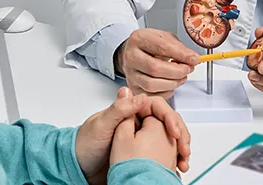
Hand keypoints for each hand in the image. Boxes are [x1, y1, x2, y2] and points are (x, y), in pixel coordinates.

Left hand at [76, 87, 190, 184]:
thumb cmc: (83, 144)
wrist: (77, 167)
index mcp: (128, 111)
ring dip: (179, 148)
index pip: (157, 107)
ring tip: (182, 162)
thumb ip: (119, 109)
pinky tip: (175, 167)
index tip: (175, 133)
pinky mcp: (141, 153)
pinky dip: (172, 160)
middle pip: (167, 123)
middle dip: (180, 135)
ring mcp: (140, 138)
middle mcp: (137, 123)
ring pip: (168, 139)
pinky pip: (163, 153)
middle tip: (184, 150)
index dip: (169, 118)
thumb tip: (139, 96)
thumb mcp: (101, 125)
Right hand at [113, 29, 199, 98]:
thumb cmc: (150, 45)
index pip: (161, 47)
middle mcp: (130, 56)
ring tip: (181, 77)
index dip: (181, 55)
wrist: (134, 53)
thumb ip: (178, 47)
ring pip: (152, 85)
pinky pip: (151, 95)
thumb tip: (192, 59)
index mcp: (138, 39)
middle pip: (155, 69)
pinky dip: (166, 92)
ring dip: (172, 83)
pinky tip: (170, 84)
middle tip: (188, 69)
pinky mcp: (133, 87)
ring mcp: (130, 73)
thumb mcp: (165, 38)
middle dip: (177, 71)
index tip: (194, 59)